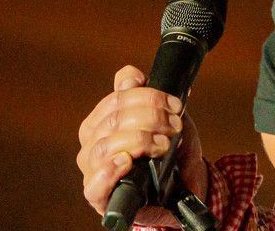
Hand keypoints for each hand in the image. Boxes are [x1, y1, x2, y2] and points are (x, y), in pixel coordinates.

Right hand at [77, 65, 207, 226]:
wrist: (181, 187)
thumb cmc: (169, 152)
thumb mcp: (166, 119)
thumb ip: (149, 97)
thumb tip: (133, 78)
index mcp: (104, 118)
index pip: (118, 97)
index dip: (149, 96)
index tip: (175, 105)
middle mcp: (93, 140)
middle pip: (114, 118)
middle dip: (151, 118)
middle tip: (174, 126)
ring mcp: (92, 168)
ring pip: (106, 145)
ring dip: (140, 140)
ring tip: (163, 146)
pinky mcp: (98, 197)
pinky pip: (93, 185)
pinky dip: (109, 171)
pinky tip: (126, 162)